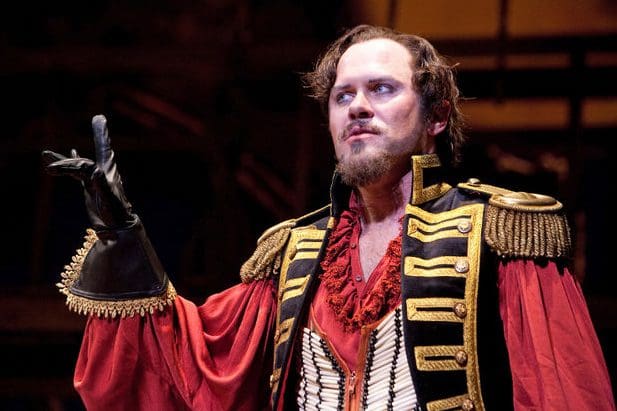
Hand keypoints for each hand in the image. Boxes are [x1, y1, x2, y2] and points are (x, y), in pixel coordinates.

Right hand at [42, 114, 136, 230]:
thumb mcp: (108, 198)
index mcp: (107, 172)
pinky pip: (77, 173)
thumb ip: (100, 184)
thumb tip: (93, 170)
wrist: (117, 228)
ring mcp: (95, 179)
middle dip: (79, 150)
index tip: (99, 118)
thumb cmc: (115, 213)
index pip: (103, 149)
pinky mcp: (89, 187)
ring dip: (63, 160)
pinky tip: (64, 159)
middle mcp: (102, 172)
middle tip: (79, 134)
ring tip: (45, 154)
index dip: (101, 134)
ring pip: (77, 165)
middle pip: (85, 158)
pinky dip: (69, 166)